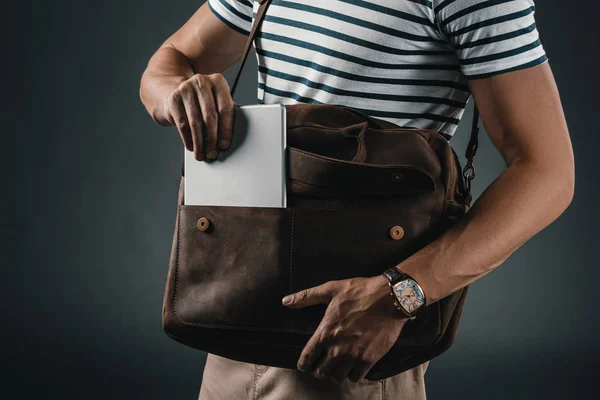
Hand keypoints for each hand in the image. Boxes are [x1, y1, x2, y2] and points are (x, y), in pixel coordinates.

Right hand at [163, 73, 234, 161]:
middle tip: (213, 153)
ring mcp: (186, 88)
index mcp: (218, 82)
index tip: (224, 145)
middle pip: (210, 116)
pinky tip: (191, 146)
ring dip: (199, 142)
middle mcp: (202, 82)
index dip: (226, 130)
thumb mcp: (217, 102)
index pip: (225, 108)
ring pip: (195, 122)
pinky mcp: (174, 99)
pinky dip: (187, 138)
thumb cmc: (204, 102)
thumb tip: (230, 138)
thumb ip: (227, 115)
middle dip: (212, 139)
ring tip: (202, 154)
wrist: (179, 94)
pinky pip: (182, 123)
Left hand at [282, 276, 408, 383]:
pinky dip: (353, 375)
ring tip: (337, 368)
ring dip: (336, 373)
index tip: (304, 365)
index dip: (303, 363)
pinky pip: (357, 377)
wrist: (390, 298)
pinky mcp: (370, 359)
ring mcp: (354, 355)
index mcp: (326, 332)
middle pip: (321, 371)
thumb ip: (307, 297)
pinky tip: (353, 368)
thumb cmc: (360, 291)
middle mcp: (338, 348)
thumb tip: (286, 301)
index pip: (307, 357)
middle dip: (319, 370)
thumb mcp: (331, 289)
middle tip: (321, 366)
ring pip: (338, 377)